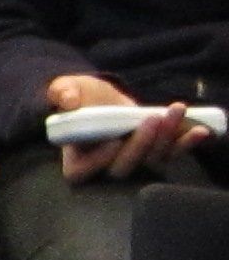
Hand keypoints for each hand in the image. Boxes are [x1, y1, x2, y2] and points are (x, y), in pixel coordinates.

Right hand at [48, 74, 210, 182]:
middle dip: (140, 145)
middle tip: (151, 118)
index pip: (82, 171)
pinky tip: (199, 131)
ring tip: (175, 111)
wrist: (101, 97)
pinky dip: (185, 144)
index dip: (99, 161)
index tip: (114, 141)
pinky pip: (170, 155)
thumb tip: (68, 101)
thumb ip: (61, 92)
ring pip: (150, 160)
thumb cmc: (78, 96)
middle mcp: (104, 167)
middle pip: (122, 168)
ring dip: (166, 138)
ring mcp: (132, 162)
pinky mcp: (153, 153)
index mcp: (75, 158)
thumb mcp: (65, 88)